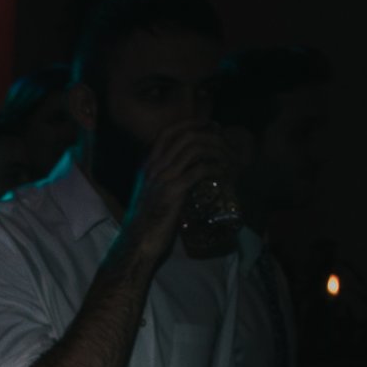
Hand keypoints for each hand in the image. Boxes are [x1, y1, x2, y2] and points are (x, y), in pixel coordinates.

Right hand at [122, 121, 228, 257]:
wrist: (139, 242)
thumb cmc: (148, 221)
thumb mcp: (152, 193)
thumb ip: (164, 179)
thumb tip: (187, 171)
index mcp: (147, 166)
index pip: (168, 133)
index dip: (190, 124)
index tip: (208, 126)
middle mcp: (154, 167)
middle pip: (185, 136)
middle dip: (210, 135)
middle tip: (225, 142)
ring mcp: (163, 178)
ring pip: (194, 149)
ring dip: (216, 150)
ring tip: (227, 157)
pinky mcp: (173, 191)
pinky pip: (199, 170)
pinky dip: (215, 168)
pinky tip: (223, 172)